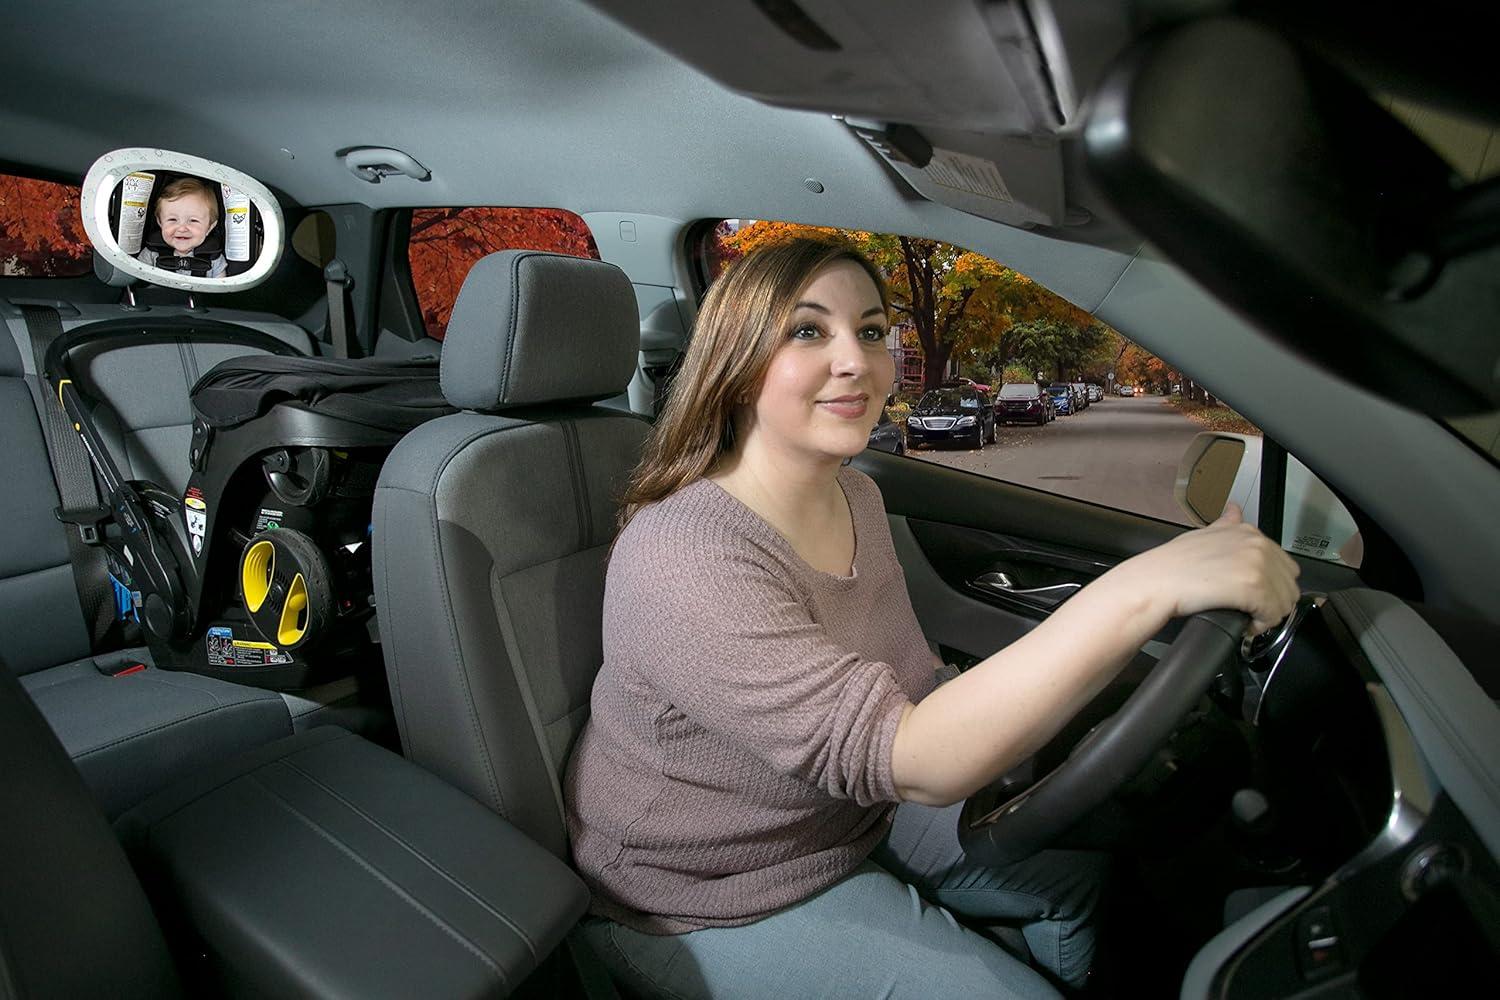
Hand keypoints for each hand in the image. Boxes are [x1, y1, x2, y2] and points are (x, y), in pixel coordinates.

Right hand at [1131, 503, 1301, 636]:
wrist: (1156, 581)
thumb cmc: (1172, 564)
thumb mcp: (1203, 534)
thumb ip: (1226, 524)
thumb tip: (1234, 511)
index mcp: (1248, 532)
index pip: (1284, 565)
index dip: (1272, 585)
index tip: (1255, 595)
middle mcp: (1257, 544)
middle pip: (1289, 585)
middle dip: (1273, 601)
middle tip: (1251, 610)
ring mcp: (1257, 565)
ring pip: (1284, 602)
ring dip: (1267, 615)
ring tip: (1246, 617)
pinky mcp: (1254, 588)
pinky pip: (1272, 615)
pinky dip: (1260, 625)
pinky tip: (1244, 623)